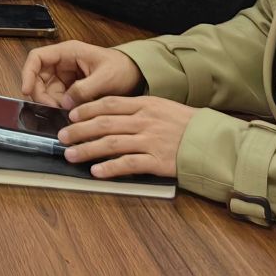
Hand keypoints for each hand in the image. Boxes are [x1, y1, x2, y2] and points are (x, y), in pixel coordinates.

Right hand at [19, 40, 142, 109]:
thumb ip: (84, 89)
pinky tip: (69, 115)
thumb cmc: (122, 69)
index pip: (37, 58)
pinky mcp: (71, 88)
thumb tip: (65, 104)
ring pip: (47, 90)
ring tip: (64, 114)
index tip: (26, 90)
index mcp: (68, 52)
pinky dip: (60, 107)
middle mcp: (63, 63)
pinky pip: (58, 98)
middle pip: (39, 77)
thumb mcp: (105, 78)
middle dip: (41, 94)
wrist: (137, 75)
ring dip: (51, 103)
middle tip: (51, 110)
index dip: (28, 73)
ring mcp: (66, 76)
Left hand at [57, 95, 197, 178]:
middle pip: (104, 123)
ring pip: (111, 143)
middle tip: (62, 137)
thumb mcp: (163, 107)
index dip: (86, 109)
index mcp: (145, 104)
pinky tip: (97, 171)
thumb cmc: (187, 125)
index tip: (71, 115)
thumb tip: (110, 113)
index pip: (108, 103)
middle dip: (79, 130)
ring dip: (88, 149)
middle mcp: (145, 120)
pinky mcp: (157, 161)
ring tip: (71, 155)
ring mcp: (150, 140)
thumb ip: (139, 109)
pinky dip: (110, 167)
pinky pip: (128, 164)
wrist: (213, 142)